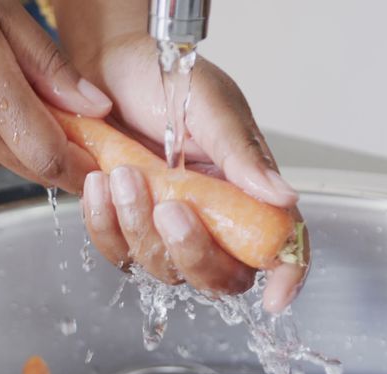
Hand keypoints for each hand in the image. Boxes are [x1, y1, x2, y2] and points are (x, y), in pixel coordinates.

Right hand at [0, 0, 110, 191]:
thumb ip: (48, 65)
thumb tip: (93, 107)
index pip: (52, 160)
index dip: (85, 169)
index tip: (107, 163)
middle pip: (30, 168)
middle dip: (62, 158)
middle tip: (85, 135)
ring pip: (1, 160)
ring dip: (25, 143)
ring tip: (31, 102)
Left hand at [65, 33, 308, 312]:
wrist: (108, 63)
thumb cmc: (165, 77)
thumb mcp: (211, 106)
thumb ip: (244, 155)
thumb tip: (283, 198)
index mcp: (247, 189)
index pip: (280, 243)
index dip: (285, 274)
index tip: (274, 297)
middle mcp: (213, 216)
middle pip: (219, 275)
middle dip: (193, 252)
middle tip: (170, 206)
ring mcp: (168, 226)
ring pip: (163, 268)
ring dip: (139, 228)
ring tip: (122, 173)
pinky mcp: (127, 225)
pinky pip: (118, 250)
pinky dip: (105, 223)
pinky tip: (101, 183)